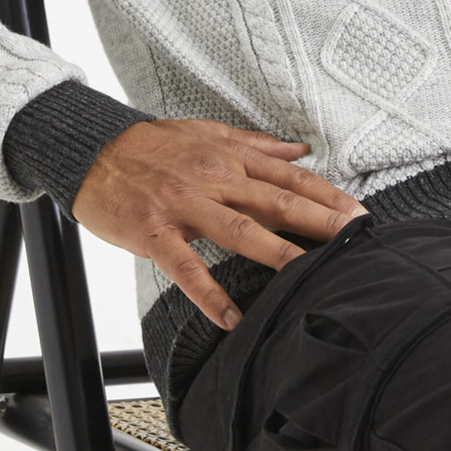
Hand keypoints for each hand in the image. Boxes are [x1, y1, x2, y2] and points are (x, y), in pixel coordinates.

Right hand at [70, 119, 366, 330]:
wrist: (92, 150)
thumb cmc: (150, 145)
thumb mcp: (206, 133)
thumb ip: (254, 145)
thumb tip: (298, 150)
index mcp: (228, 159)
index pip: (288, 178)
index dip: (326, 195)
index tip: (359, 212)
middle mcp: (213, 180)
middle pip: (276, 202)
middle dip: (319, 221)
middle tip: (354, 239)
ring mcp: (184, 206)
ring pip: (239, 230)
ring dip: (277, 253)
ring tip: (309, 274)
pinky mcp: (155, 232)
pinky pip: (185, 267)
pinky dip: (209, 293)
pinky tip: (231, 317)